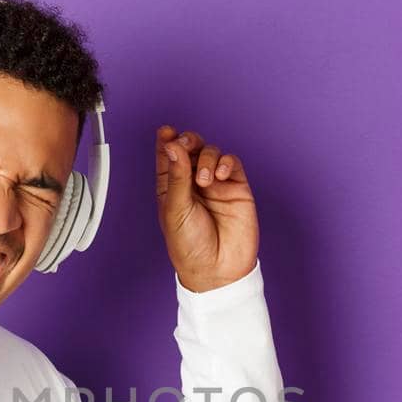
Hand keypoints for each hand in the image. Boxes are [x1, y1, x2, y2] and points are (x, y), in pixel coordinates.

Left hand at [155, 125, 259, 291]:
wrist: (218, 269)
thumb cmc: (191, 247)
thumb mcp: (176, 210)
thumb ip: (176, 176)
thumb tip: (172, 145)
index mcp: (171, 187)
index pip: (168, 156)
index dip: (166, 141)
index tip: (165, 131)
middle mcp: (192, 182)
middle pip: (190, 147)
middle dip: (187, 141)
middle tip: (185, 145)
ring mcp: (215, 184)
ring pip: (211, 152)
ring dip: (207, 158)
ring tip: (205, 180)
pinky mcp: (236, 187)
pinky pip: (231, 163)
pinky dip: (225, 162)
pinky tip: (219, 176)